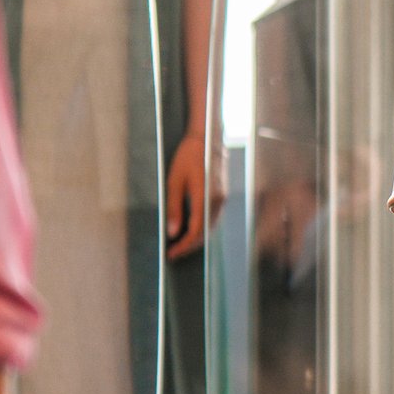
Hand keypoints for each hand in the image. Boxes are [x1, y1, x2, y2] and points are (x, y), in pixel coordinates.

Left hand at [165, 123, 218, 258]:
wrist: (207, 139)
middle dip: (189, 246)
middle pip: (205, 233)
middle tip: (173, 253)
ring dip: (196, 238)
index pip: (195, 231)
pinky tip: (191, 229)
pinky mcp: (222, 195)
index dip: (183, 246)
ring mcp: (222, 199)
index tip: (170, 254)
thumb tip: (172, 232)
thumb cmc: (188, 157)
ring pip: (210, 227)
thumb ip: (173, 208)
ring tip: (179, 244)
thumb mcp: (174, 181)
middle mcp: (217, 201)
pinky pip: (213, 218)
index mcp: (205, 198)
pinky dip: (202, 228)